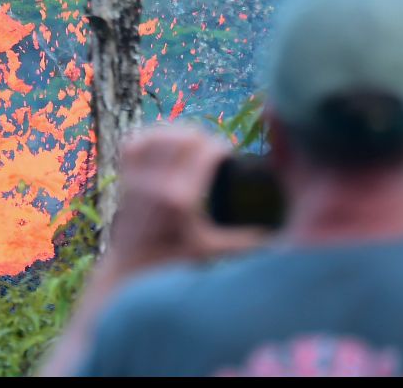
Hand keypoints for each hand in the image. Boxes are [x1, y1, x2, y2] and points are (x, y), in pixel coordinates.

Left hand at [102, 124, 267, 275]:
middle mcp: (156, 183)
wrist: (132, 268)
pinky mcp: (124, 176)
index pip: (207, 150)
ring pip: (161, 134)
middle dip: (205, 139)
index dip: (223, 148)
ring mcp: (137, 178)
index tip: (228, 159)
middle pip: (187, 136)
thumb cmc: (174, 261)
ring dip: (180, 135)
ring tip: (193, 147)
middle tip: (213, 153)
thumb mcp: (211, 251)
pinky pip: (136, 142)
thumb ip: (244, 241)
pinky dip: (151, 138)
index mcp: (181, 198)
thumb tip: (278, 235)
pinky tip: (165, 144)